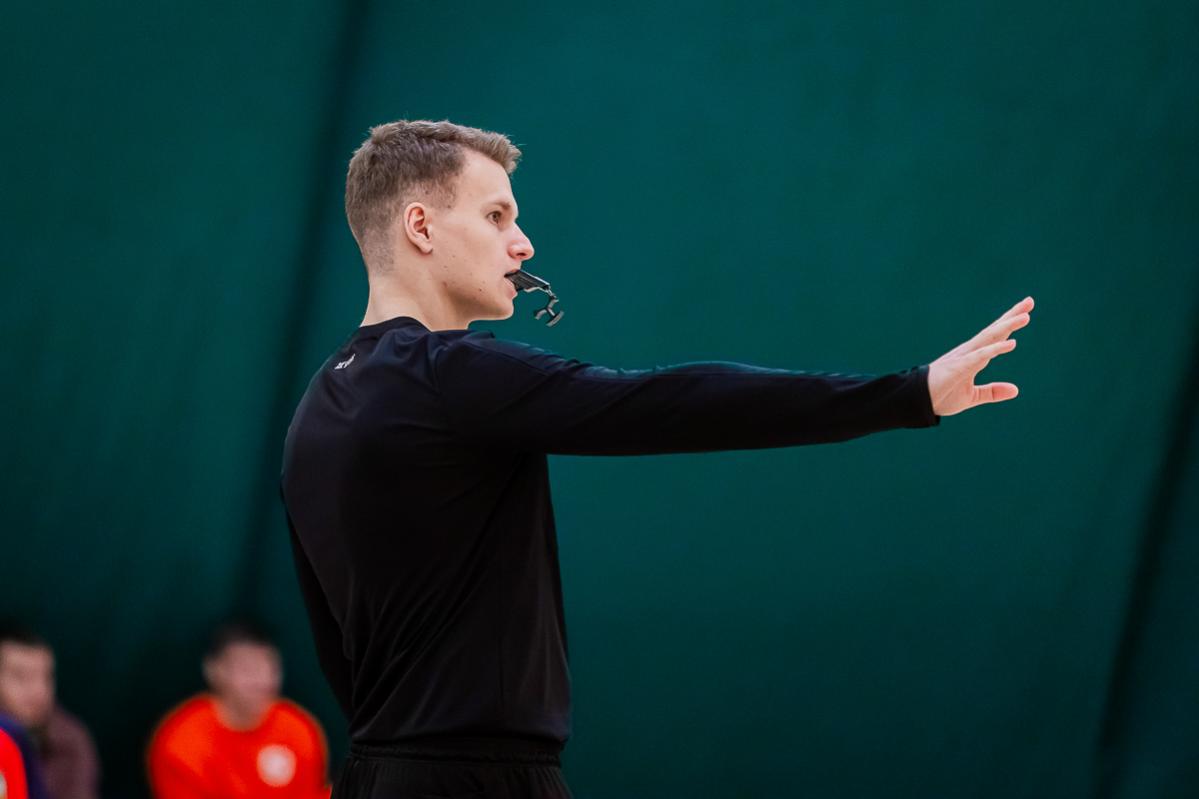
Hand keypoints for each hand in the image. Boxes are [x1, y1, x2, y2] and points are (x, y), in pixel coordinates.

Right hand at [927, 296, 1033, 416]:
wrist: (918, 402)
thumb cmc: (941, 396)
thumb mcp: (972, 396)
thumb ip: (992, 392)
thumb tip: (1016, 390)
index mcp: (974, 356)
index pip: (996, 336)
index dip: (1010, 323)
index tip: (1026, 311)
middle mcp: (970, 352)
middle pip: (995, 330)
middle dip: (1011, 315)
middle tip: (1029, 301)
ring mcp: (965, 357)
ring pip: (989, 338)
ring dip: (1007, 326)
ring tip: (1025, 317)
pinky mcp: (959, 367)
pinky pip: (981, 356)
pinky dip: (996, 348)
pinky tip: (1011, 343)